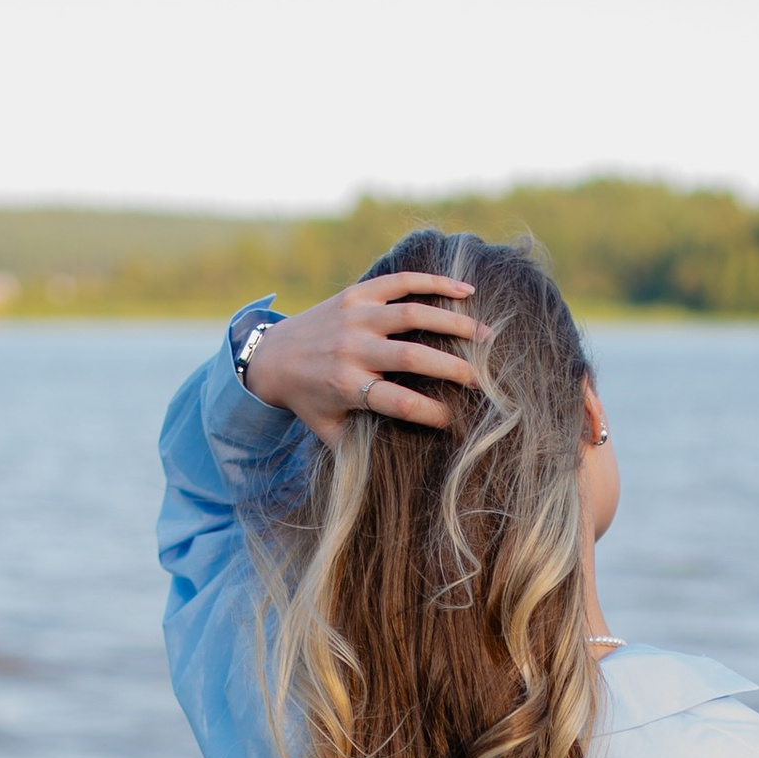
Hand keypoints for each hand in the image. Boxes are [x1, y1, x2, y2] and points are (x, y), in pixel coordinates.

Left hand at [240, 272, 477, 445]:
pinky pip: (400, 282)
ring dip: (454, 323)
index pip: (400, 403)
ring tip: (486, 336)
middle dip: (454, 369)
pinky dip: (435, 282)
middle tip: (482, 381)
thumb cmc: (309, 401)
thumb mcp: (329, 431)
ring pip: (413, 315)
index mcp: (347, 386)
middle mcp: (352, 349)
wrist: (272, 356)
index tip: (454, 422)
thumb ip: (358, 449)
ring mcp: (355, 317)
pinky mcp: (356, 293)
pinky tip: (466, 291)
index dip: (432, 414)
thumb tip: (395, 475)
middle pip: (413, 357)